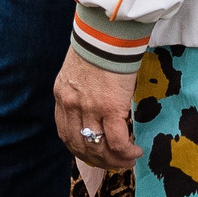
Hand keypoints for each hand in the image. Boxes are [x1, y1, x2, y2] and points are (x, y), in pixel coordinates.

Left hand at [53, 48, 140, 169]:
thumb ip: (80, 92)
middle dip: (99, 161)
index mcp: (62, 96)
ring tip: (128, 160)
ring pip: (98, 148)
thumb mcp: (78, 72)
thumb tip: (93, 108)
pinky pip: (117, 142)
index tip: (94, 156)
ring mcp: (90, 108)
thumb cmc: (98, 47)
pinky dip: (126, 152)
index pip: (65, 133)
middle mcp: (72, 106)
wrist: (107, 32)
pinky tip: (135, 152)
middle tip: (114, 163)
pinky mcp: (110, 108)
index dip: (79, 150)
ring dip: (114, 160)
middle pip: (81, 146)